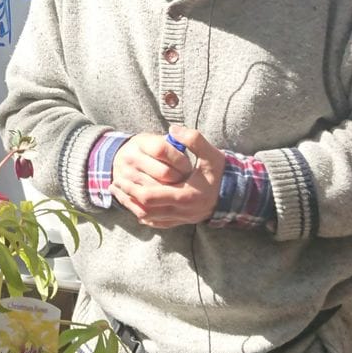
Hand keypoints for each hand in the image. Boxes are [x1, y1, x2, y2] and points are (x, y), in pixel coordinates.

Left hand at [111, 124, 225, 228]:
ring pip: (148, 219)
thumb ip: (194, 140)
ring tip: (119, 193)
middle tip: (113, 184)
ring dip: (132, 206)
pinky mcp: (182, 222)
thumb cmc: (222, 172)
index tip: (120, 177)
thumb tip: (173, 129)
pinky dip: (143, 215)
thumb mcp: (212, 153)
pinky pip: (157, 223)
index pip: (151, 197)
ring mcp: (182, 219)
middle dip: (127, 197)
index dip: (131, 189)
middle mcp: (183, 211)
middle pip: (145, 209)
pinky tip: (134, 204)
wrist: (238, 193)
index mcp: (187, 195)